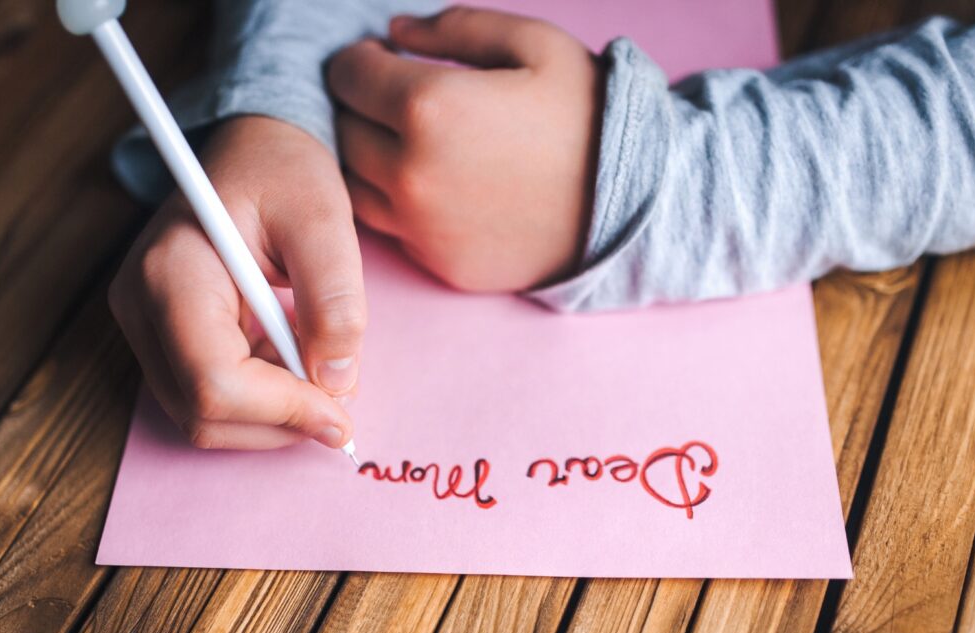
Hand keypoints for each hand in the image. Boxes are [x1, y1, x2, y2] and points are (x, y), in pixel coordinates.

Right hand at [109, 116, 365, 449]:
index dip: (282, 412)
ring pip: (201, 417)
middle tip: (340, 401)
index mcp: (172, 271)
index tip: (342, 416)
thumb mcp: (325, 221)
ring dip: (269, 415)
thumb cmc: (285, 171)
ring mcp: (143, 323)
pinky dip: (258, 400)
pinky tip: (290, 357)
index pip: (214, 381)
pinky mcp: (161, 335)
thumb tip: (337, 384)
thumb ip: (336, 302)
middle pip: (201, 413)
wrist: (255, 146)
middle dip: (278, 422)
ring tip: (315, 364)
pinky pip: (205, 397)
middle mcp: (140, 303)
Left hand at [328, 6, 602, 291]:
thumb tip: (395, 32)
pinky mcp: (437, 262)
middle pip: (341, 131)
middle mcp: (410, 174)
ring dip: (365, 156)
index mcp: (428, 109)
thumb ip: (454, 28)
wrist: (633, 204)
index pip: (346, 76)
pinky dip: (396, 201)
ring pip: (353, 184)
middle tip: (387, 96)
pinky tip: (432, 183)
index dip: (356, 59)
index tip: (377, 57)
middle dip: (357, 106)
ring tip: (403, 140)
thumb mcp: (532, 42)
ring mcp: (420, 226)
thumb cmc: (586, 115)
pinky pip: (390, 226)